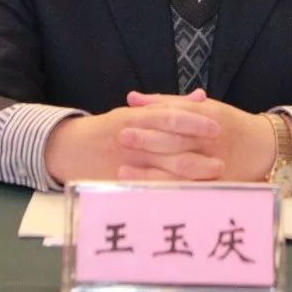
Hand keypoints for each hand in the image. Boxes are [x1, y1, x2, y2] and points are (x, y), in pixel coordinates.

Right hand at [43, 94, 222, 184]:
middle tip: (222, 161)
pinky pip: (150, 188)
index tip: (216, 127)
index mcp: (135, 117)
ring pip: (163, 170)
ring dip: (190, 175)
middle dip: (198, 154)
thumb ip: (169, 104)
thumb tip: (201, 96)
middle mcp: (132, 139)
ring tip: (213, 177)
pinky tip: (189, 194)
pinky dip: (170, 191)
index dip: (194, 122)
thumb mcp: (135, 111)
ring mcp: (126, 162)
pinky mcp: (121, 183)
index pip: (169, 117)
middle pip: (170, 146)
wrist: (69, 148)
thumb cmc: (109, 128)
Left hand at [121, 90, 275, 181]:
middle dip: (147, 141)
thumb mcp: (204, 106)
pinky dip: (167, 191)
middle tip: (121, 139)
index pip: (177, 116)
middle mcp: (212, 140)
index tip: (126, 119)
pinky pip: (189, 190)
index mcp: (209, 116)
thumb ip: (167, 102)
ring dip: (151, 171)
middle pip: (176, 140)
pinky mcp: (217, 185)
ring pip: (180, 168)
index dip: (151, 119)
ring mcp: (215, 164)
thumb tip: (132, 98)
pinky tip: (145, 192)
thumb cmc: (228, 124)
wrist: (264, 147)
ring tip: (122, 171)